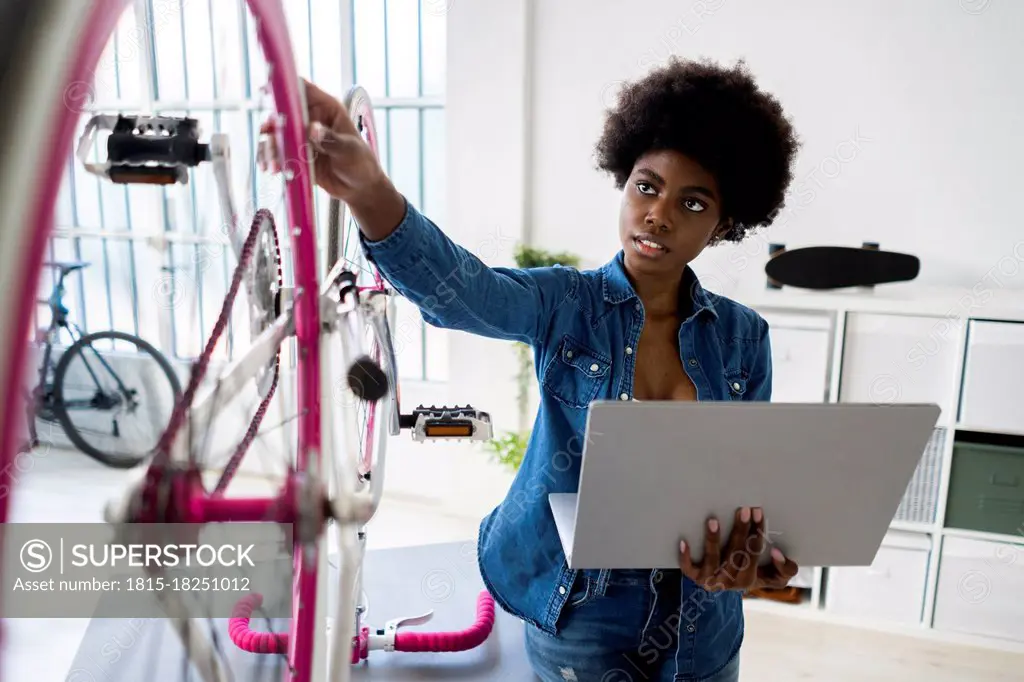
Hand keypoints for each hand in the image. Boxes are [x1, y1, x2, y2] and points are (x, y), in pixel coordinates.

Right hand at [259, 79, 404, 238]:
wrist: (358, 187)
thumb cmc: (361, 163)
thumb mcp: (349, 151)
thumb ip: (331, 139)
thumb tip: (312, 129)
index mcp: (325, 108)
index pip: (301, 88)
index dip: (282, 84)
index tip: (265, 91)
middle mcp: (309, 118)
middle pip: (280, 112)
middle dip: (271, 127)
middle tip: (273, 144)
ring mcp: (299, 136)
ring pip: (274, 134)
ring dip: (269, 148)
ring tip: (274, 165)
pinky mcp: (294, 153)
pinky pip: (276, 152)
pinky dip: (270, 160)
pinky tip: (271, 169)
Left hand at [678, 506, 798, 592]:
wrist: (730, 588)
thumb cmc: (755, 574)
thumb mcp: (776, 577)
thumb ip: (786, 569)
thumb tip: (777, 552)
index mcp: (750, 578)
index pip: (754, 551)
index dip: (756, 531)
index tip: (757, 511)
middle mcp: (729, 580)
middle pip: (735, 553)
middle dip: (740, 530)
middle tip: (743, 510)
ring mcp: (711, 579)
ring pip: (712, 559)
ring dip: (713, 540)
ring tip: (713, 520)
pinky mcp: (695, 577)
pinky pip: (688, 569)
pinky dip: (685, 556)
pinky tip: (684, 541)